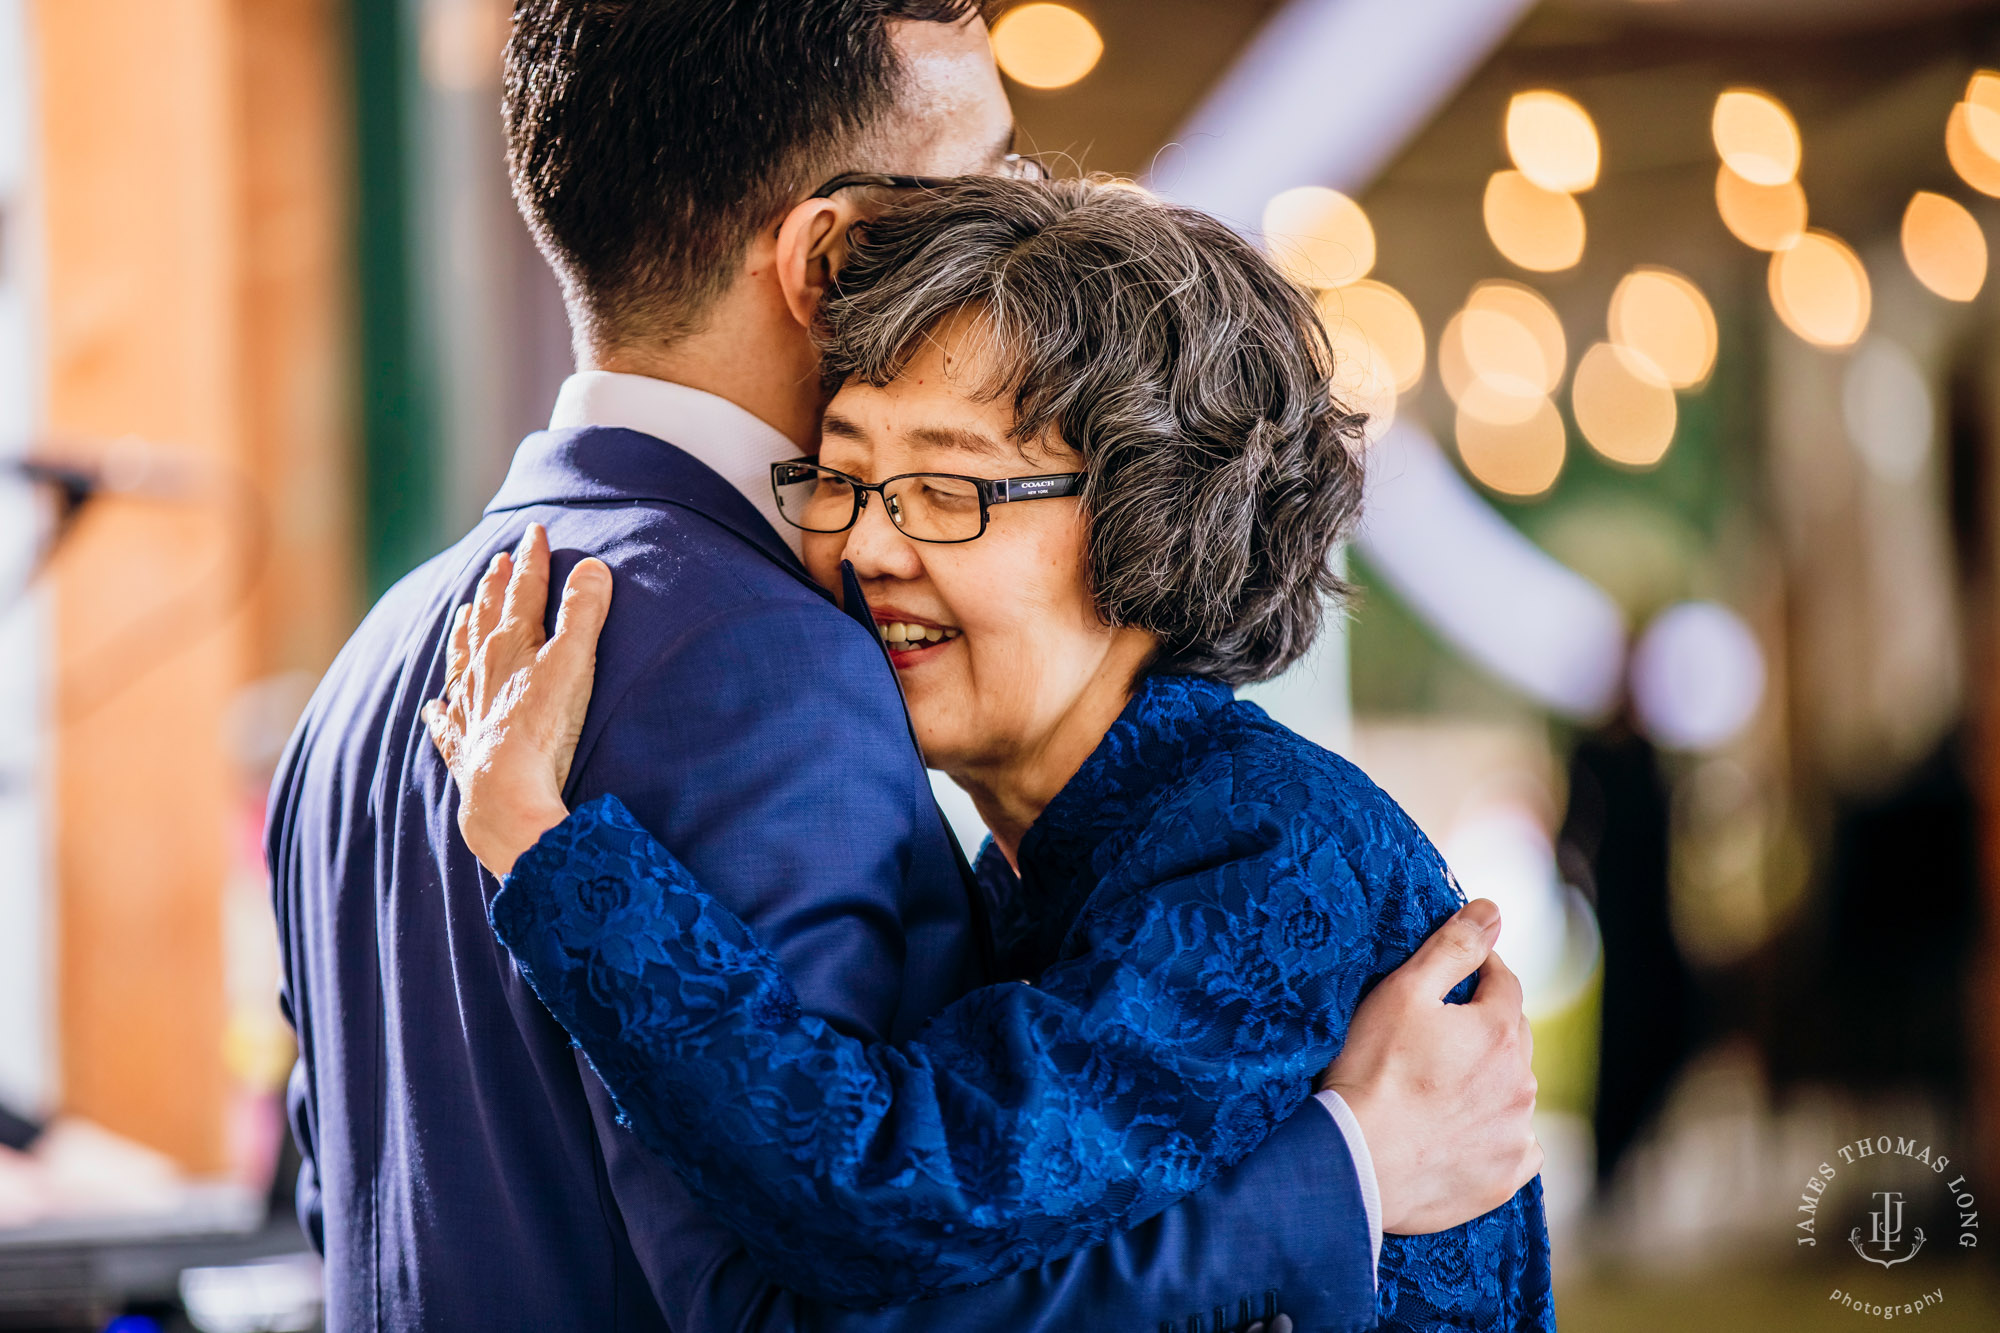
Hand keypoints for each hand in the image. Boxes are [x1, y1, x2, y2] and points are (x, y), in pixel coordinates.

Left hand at [422, 523, 612, 877]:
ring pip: (462, 657)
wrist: (503, 790)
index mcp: (511, 642)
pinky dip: (441, 709)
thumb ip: (584, 612)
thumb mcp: (574, 661)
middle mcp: (483, 668)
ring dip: (465, 631)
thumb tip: (593, 565)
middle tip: (497, 562)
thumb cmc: (542, 726)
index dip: (532, 559)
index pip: (524, 590)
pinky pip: (446, 721)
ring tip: (463, 611)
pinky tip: (434, 706)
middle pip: (488, 617)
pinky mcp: (464, 746)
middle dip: (495, 586)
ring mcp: (469, 707)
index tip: (534, 531)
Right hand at [1317, 898, 1540, 1234]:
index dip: (1477, 971)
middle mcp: (1521, 1082)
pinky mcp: (1504, 1178)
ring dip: (1490, 1080)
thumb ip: (1453, 947)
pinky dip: (1495, 1133)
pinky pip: (1515, 1145)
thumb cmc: (1371, 1071)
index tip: (1447, 979)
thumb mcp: (1403, 992)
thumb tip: (1493, 911)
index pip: (1503, 982)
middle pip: (1512, 1036)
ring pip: (1513, 1090)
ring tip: (1440, 1086)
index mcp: (1500, 1032)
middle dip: (1484, 1026)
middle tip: (1436, 1033)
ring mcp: (1515, 1134)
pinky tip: (1458, 1132)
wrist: (1354, 1163)